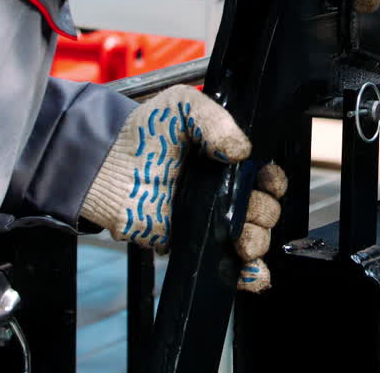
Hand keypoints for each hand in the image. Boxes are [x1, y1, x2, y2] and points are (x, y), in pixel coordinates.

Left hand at [80, 85, 286, 291]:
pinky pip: (228, 265)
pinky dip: (248, 274)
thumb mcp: (182, 105)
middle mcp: (224, 191)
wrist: (105, 166)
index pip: (266, 176)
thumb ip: (215, 120)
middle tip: (247, 209)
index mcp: (229, 160)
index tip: (266, 181)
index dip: (273, 181)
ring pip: (253, 238)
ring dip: (257, 242)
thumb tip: (241, 150)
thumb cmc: (144, 131)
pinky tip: (252, 274)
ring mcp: (209, 220)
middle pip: (266, 210)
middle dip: (265, 213)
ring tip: (242, 240)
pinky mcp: (192, 244)